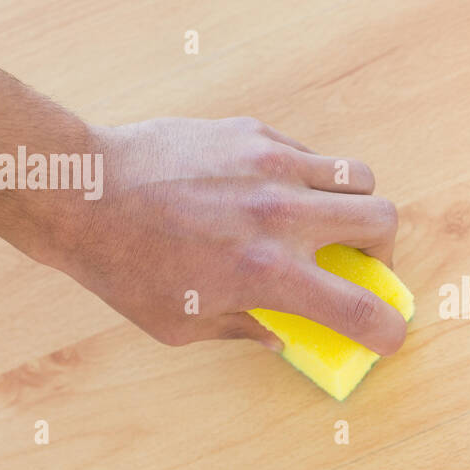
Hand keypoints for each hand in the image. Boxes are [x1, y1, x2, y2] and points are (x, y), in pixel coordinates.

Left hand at [36, 116, 405, 353]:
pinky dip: (308, 179)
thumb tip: (278, 336)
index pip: (362, 309)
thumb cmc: (123, 265)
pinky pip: (309, 155)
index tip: (386, 334)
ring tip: (325, 221)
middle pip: (384, 220)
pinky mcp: (253, 134)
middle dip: (383, 250)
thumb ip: (243, 330)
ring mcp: (272, 166)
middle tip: (356, 262)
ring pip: (357, 177)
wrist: (81, 190)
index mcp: (269, 273)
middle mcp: (283, 216)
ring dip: (354, 206)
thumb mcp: (181, 324)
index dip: (388, 330)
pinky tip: (272, 194)